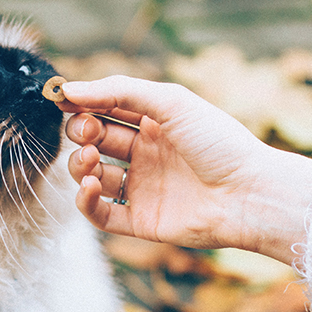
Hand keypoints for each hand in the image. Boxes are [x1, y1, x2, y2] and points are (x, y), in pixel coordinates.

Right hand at [58, 76, 311, 263]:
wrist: (249, 193)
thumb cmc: (218, 142)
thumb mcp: (170, 102)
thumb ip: (118, 91)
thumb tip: (68, 90)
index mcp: (155, 123)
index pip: (106, 109)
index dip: (83, 105)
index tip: (63, 101)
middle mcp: (146, 154)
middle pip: (94, 141)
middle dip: (81, 133)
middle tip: (87, 132)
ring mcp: (142, 188)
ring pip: (92, 176)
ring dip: (80, 165)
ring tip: (92, 161)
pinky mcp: (141, 221)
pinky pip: (100, 214)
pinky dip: (85, 201)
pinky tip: (91, 185)